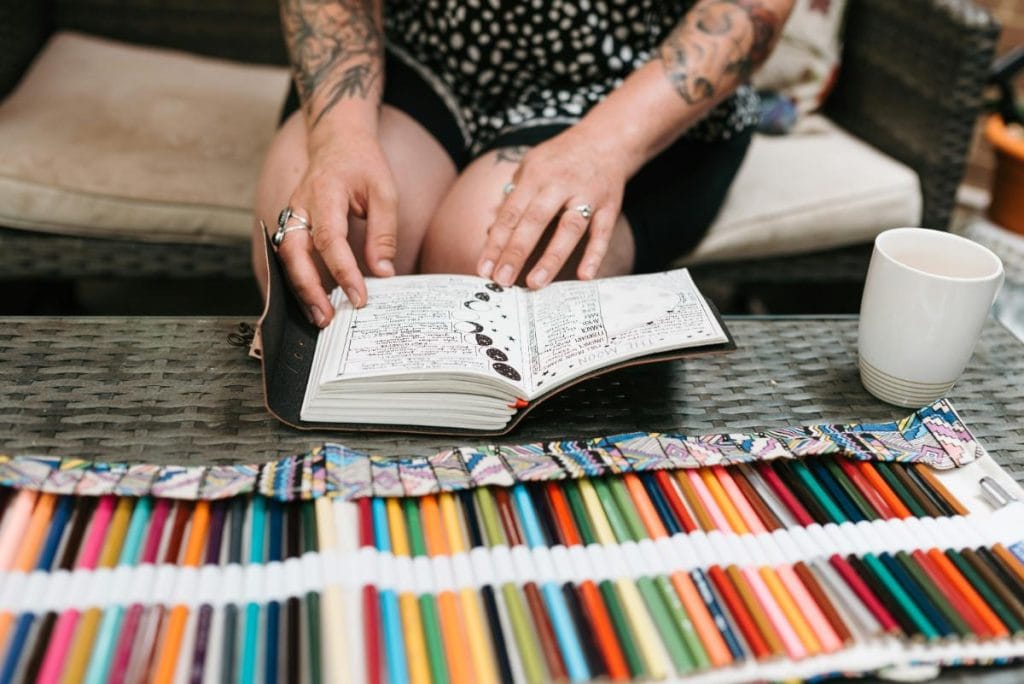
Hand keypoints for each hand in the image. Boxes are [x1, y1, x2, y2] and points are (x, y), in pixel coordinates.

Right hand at [275, 128, 397, 325]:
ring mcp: (292, 215)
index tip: (358, 297)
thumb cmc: (362, 164)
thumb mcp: (384, 192)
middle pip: (294, 253)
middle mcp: (300, 206)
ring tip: (320, 315)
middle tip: (326, 318)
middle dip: (308, 288)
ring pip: (286, 257)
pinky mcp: (292, 224)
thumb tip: (383, 273)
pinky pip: (290, 254)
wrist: (338, 141)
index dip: (343, 272)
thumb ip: (383, 233)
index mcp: (324, 193)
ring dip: (300, 289)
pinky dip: (298, 278)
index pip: (330, 240)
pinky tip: (314, 298)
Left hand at [477, 125, 632, 287]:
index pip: (511, 213)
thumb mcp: (531, 166)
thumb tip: (491, 231)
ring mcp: (588, 194)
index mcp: (536, 175)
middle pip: (535, 221)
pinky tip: (584, 276)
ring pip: (569, 229)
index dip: (496, 242)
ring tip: (535, 283)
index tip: (484, 268)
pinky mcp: (611, 205)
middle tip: (502, 280)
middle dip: (516, 252)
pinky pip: (603, 232)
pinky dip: (595, 254)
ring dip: (551, 258)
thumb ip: (512, 197)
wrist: (607, 138)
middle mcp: (560, 184)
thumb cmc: (561, 158)